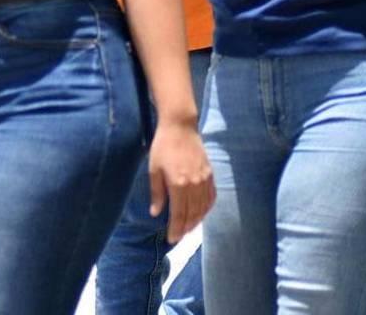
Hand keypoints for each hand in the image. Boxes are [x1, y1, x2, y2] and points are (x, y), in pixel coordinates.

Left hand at [147, 119, 214, 242]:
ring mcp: (204, 179)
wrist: (180, 127)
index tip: (171, 238)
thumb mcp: (154, 170)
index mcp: (178, 184)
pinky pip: (211, 196)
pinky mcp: (210, 173)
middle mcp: (194, 184)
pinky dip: (207, 208)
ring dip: (197, 220)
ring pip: (203, 207)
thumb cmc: (163, 147)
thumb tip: (156, 214)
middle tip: (179, 237)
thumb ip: (157, 193)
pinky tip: (201, 213)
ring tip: (188, 228)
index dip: (176, 229)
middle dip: (186, 228)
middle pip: (192, 214)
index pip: (179, 214)